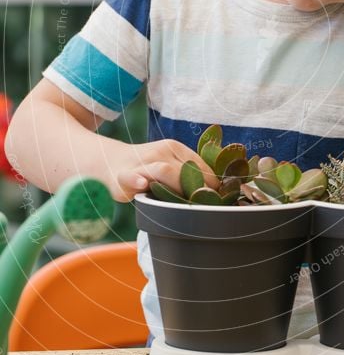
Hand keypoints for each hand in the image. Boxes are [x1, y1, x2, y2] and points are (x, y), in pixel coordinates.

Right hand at [104, 138, 219, 201]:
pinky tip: (142, 184)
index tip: (222, 199)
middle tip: (209, 206)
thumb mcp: (168, 163)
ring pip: (164, 171)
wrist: (111, 161)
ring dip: (178, 186)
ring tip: (189, 201)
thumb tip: (217, 192)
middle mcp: (160, 152)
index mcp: (175, 148)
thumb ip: (187, 173)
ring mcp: (141, 163)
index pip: (200, 165)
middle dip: (200, 189)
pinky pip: (131, 177)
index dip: (213, 183)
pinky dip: (136, 181)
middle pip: (187, 170)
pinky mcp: (123, 176)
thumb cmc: (146, 168)